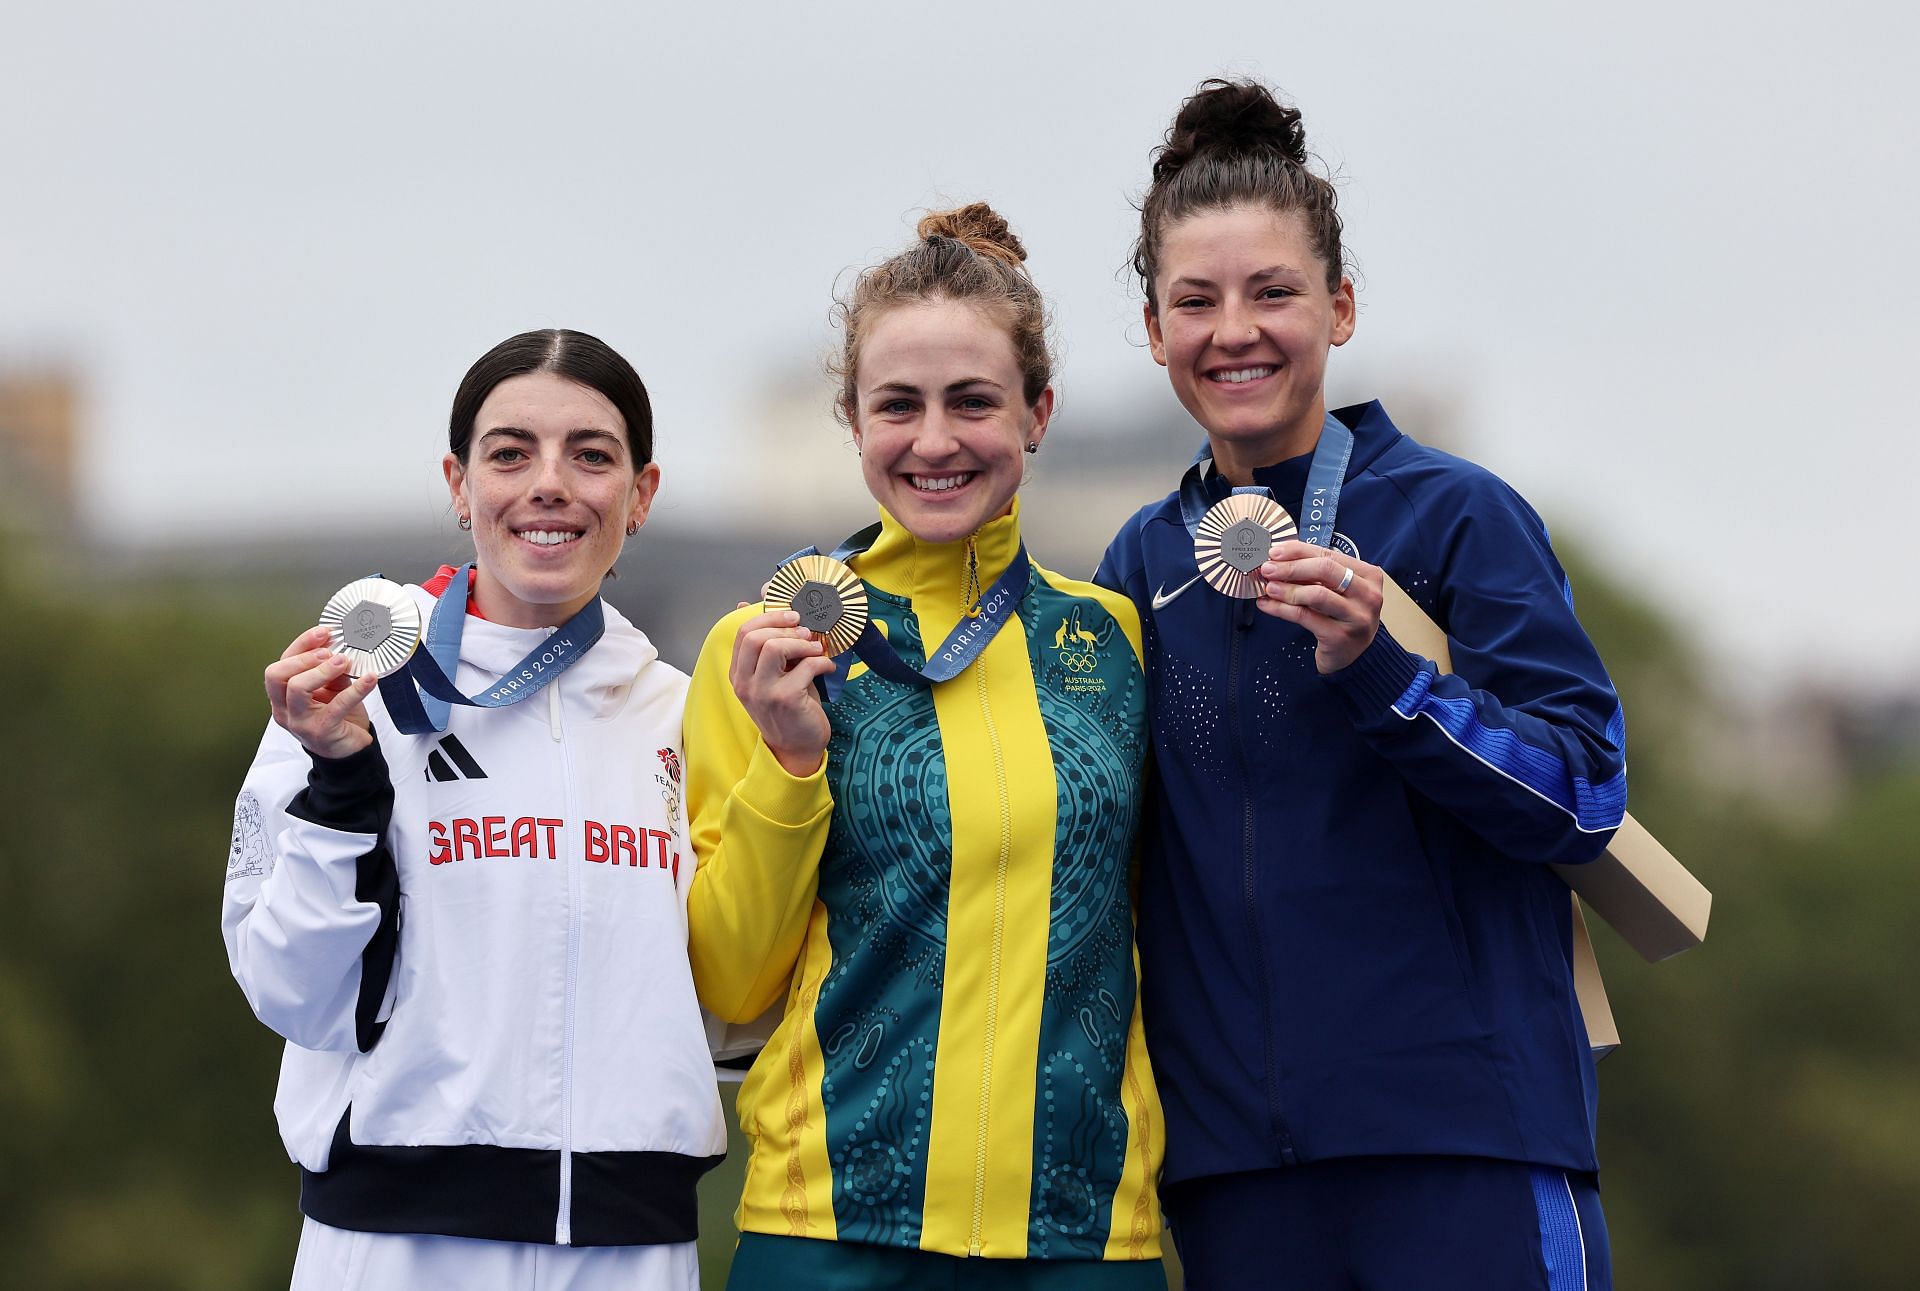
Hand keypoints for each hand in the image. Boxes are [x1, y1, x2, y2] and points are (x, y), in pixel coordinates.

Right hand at [265, 625, 378, 758]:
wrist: (350, 751)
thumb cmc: (337, 718)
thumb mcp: (331, 689)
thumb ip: (330, 670)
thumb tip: (339, 644)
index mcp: (282, 697)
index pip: (280, 665)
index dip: (300, 645)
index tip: (323, 632)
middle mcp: (284, 710)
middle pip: (276, 675)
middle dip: (303, 657)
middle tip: (329, 651)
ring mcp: (300, 722)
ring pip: (297, 688)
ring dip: (321, 670)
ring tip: (344, 661)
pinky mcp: (322, 732)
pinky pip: (336, 706)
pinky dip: (355, 690)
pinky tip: (370, 679)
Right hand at [729, 607, 834, 776]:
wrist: (796, 747)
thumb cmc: (788, 705)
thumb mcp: (772, 673)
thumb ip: (765, 644)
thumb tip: (747, 604)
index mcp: (738, 673)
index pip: (743, 633)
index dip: (769, 618)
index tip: (792, 618)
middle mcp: (744, 683)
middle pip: (754, 636)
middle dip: (785, 627)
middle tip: (806, 632)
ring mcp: (762, 692)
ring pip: (774, 648)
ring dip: (802, 643)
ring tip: (816, 649)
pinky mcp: (785, 700)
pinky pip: (805, 666)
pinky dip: (822, 661)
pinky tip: (827, 667)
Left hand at [1254, 540, 1383, 673]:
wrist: (1356, 655)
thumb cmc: (1344, 617)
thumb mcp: (1337, 590)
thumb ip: (1315, 573)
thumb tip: (1280, 558)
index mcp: (1368, 575)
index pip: (1329, 554)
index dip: (1298, 551)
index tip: (1275, 552)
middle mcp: (1367, 594)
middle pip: (1325, 570)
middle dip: (1291, 567)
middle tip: (1268, 569)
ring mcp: (1356, 617)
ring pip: (1316, 594)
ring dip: (1287, 589)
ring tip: (1269, 588)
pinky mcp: (1340, 637)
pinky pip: (1305, 617)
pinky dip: (1282, 609)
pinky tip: (1268, 605)